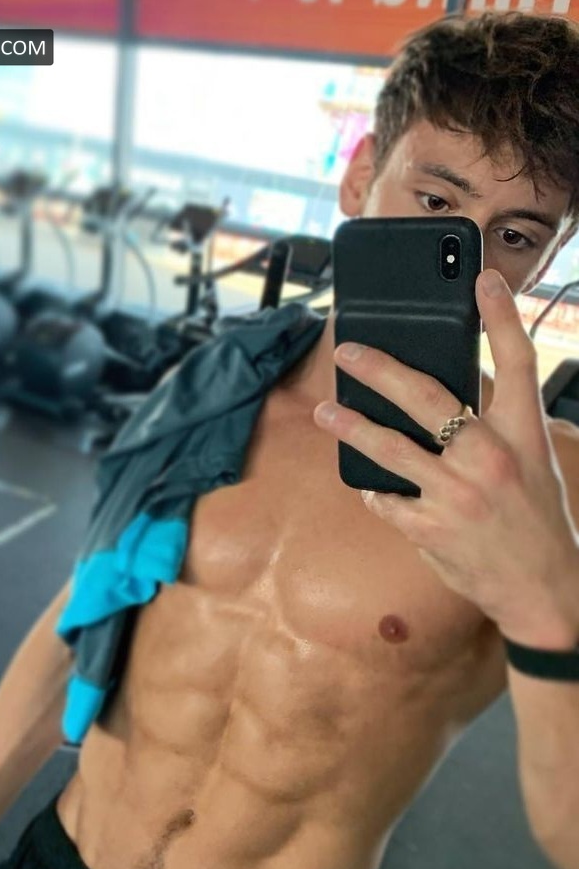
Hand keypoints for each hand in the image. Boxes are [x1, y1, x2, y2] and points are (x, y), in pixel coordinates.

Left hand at [314, 268, 578, 633]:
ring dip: (352, 426)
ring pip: (391, 449)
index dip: (501, 316)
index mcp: (524, 435)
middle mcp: (491, 458)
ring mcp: (457, 495)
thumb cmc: (536, 520)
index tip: (480, 279)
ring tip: (326, 413)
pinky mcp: (431, 530)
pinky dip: (377, 491)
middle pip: (429, 396)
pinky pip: (389, 500)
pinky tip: (369, 484)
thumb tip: (447, 399)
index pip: (518, 362)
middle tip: (348, 351)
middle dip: (382, 369)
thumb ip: (496, 427)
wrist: (543, 588)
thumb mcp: (532, 463)